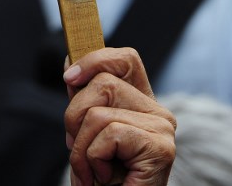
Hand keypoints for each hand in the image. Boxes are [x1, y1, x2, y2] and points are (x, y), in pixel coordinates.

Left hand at [63, 48, 175, 185]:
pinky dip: (93, 159)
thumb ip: (84, 101)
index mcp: (142, 104)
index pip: (125, 59)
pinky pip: (108, 134)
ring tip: (93, 171)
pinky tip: (105, 178)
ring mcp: (162, 129)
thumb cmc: (103, 181)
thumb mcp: (87, 133)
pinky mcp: (160, 148)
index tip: (69, 78)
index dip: (94, 59)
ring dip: (81, 149)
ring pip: (98, 112)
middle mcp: (159, 112)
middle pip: (102, 83)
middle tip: (81, 152)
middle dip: (74, 119)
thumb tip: (71, 67)